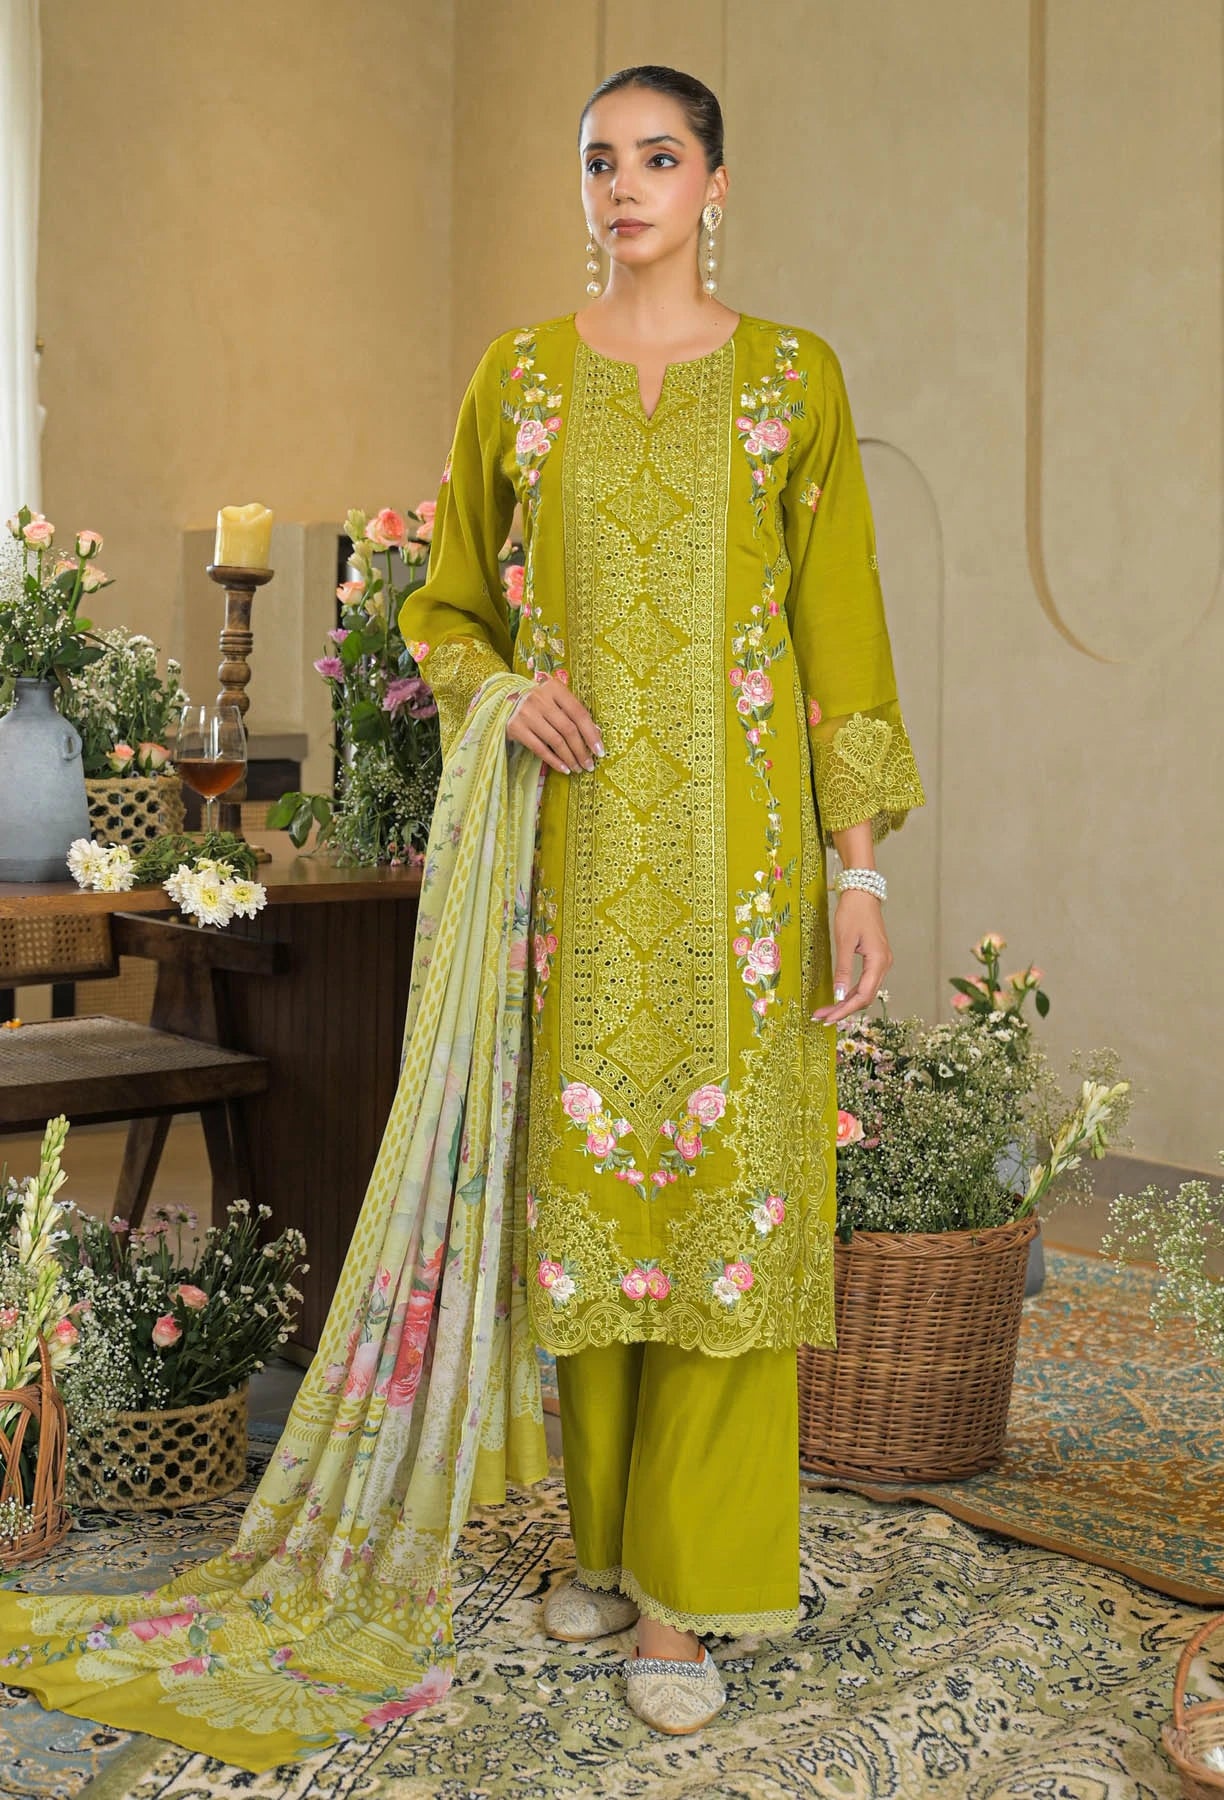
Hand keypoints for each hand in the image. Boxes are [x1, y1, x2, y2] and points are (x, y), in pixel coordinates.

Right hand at [507, 675, 603, 773]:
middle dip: (581, 750)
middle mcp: (540, 698)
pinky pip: (540, 748)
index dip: (591, 734)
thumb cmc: (538, 703)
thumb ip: (574, 714)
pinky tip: (563, 769)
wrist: (505, 703)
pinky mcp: (516, 727)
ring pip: (555, 741)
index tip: (600, 751)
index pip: (579, 713)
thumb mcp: (556, 702)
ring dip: (569, 758)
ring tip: (577, 768)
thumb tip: (596, 733)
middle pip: (568, 729)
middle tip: (589, 765)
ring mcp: (526, 713)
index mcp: (554, 688)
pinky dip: (554, 761)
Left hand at [811, 891, 892, 1025]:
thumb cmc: (853, 912)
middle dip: (843, 1010)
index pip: (862, 996)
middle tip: (822, 1018)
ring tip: (827, 1011)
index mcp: (879, 961)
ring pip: (866, 991)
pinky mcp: (876, 958)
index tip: (827, 1018)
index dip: (844, 1010)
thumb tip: (839, 995)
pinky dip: (852, 992)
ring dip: (847, 1003)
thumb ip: (843, 970)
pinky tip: (839, 997)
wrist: (862, 893)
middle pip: (865, 997)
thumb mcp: (844, 942)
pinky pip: (866, 982)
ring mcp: (882, 962)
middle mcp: (884, 965)